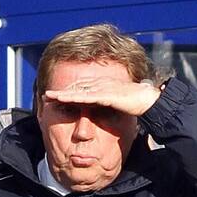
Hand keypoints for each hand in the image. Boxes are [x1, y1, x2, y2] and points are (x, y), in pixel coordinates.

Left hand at [44, 76, 161, 117]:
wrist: (149, 101)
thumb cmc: (136, 104)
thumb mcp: (119, 105)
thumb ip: (109, 106)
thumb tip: (103, 113)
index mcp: (103, 86)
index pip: (82, 87)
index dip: (68, 91)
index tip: (56, 97)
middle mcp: (101, 84)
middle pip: (76, 86)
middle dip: (61, 91)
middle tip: (47, 96)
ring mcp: (103, 88)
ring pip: (78, 90)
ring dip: (63, 94)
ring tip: (49, 97)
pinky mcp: (106, 95)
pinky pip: (87, 96)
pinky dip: (74, 97)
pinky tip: (64, 99)